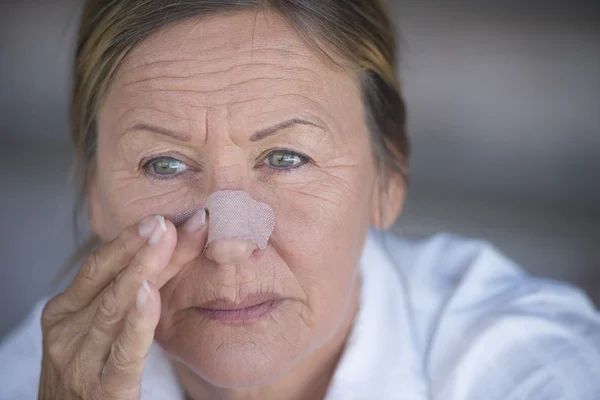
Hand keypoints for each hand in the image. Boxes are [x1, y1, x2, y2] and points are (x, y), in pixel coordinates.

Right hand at [38, 211, 206, 398]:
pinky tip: (151, 295)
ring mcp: (81, 360)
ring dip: (146, 269)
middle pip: (110, 281)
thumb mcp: (94, 330)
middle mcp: (67, 332)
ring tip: (168, 240)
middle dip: (142, 247)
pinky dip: (138, 320)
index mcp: (63, 312)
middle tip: (169, 221)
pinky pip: (124, 350)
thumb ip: (121, 296)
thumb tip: (162, 253)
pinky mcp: (104, 389)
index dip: (129, 240)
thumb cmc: (86, 373)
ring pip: (116, 307)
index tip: (162, 218)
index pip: (98, 267)